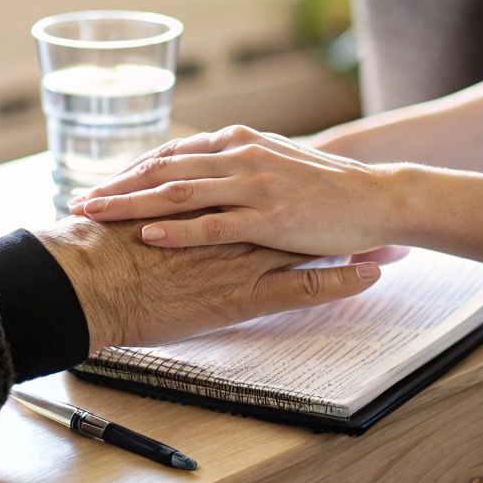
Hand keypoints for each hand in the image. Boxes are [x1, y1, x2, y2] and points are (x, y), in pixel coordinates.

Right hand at [29, 215, 381, 350]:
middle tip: (374, 207)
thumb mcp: (126, 225)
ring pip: (307, 245)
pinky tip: (370, 277)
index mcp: (204, 208)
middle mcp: (230, 225)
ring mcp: (240, 258)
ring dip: (350, 242)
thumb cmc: (98, 255)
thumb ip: (146, 215)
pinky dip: (339, 281)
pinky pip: (302, 289)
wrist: (91, 282)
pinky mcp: (243, 295)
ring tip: (391, 241)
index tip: (323, 188)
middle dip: (333, 210)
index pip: (257, 192)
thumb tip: (143, 212)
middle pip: (292, 211)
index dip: (291, 189)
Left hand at [67, 125, 406, 258]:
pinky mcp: (270, 215)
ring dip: (133, 205)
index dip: (132, 171)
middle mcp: (239, 156)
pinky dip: (178, 230)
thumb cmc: (324, 187)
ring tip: (98, 215)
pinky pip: (214, 223)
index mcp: (237, 142)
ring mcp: (254, 184)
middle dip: (118, 186)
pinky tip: (148, 236)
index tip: (100, 186)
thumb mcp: (274, 162)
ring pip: (179, 193)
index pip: (171, 154)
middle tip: (79, 202)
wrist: (376, 197)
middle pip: (164, 170)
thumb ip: (235, 164)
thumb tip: (199, 171)